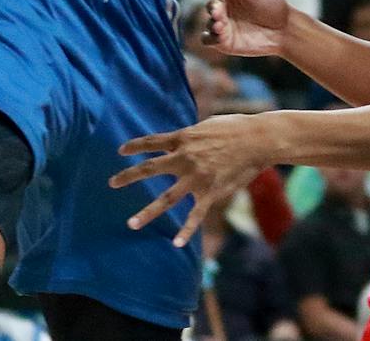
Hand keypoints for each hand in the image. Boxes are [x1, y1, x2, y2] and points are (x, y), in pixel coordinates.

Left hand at [109, 114, 263, 246]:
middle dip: (128, 176)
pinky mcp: (211, 192)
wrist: (258, 140)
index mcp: (183, 138)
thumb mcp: (207, 125)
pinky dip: (186, 230)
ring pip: (166, 198)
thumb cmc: (235, 128)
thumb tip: (181, 140)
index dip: (134, 146)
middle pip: (149, 169)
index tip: (120, 151)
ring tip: (131, 224)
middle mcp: (185, 158)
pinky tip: (176, 243)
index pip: (152, 142)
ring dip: (147, 212)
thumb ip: (190, 136)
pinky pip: (195, 215)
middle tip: (112, 183)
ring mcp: (196, 177)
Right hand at [196, 0, 290, 58]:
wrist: (284, 30)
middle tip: (218, 10)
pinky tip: (219, 36)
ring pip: (208, 23)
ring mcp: (221, 24)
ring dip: (212, 24)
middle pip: (209, 6)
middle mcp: (221, 7)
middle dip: (212, 8)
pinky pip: (208, 40)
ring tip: (220, 25)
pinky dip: (210, 38)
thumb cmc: (272, 4)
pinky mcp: (223, 41)